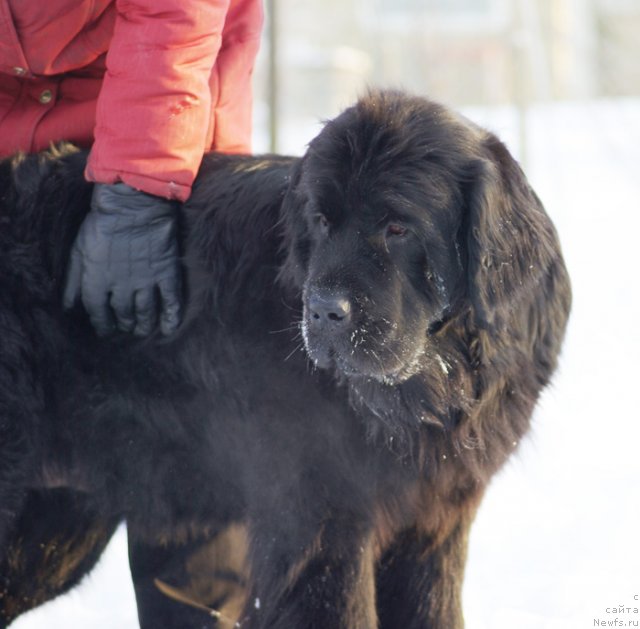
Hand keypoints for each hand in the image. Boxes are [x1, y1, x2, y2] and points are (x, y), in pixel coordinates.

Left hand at [63, 183, 181, 336]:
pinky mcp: (166, 273)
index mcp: (97, 280)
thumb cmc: (102, 223)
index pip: (97, 311)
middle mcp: (122, 286)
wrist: (133, 202)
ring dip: (143, 324)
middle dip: (123, 324)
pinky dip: (171, 317)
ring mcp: (146, 281)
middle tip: (125, 327)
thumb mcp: (79, 249)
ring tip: (142, 330)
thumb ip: (74, 279)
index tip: (104, 329)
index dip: (101, 323)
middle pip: (123, 314)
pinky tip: (169, 328)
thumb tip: (67, 306)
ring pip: (145, 312)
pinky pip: (171, 301)